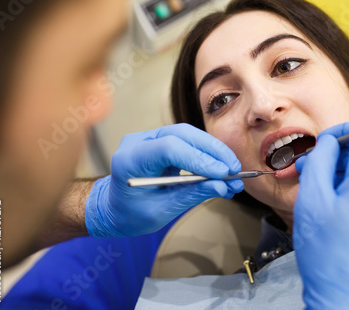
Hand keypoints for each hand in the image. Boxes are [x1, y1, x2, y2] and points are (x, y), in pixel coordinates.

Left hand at [85, 124, 243, 237]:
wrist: (113, 209)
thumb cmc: (130, 214)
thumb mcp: (161, 211)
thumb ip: (191, 195)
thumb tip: (222, 186)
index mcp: (130, 160)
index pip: (168, 148)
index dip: (199, 159)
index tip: (222, 174)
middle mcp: (139, 141)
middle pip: (182, 134)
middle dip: (213, 151)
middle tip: (235, 170)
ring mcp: (150, 138)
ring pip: (189, 135)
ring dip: (214, 151)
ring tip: (234, 172)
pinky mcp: (161, 141)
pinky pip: (189, 142)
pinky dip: (207, 154)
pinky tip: (222, 169)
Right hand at [293, 122, 348, 309]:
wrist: (346, 298)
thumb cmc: (326, 252)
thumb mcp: (313, 199)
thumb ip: (321, 161)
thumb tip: (329, 141)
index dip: (343, 131)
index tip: (323, 140)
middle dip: (336, 157)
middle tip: (308, 169)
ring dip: (341, 176)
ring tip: (316, 193)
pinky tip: (331, 208)